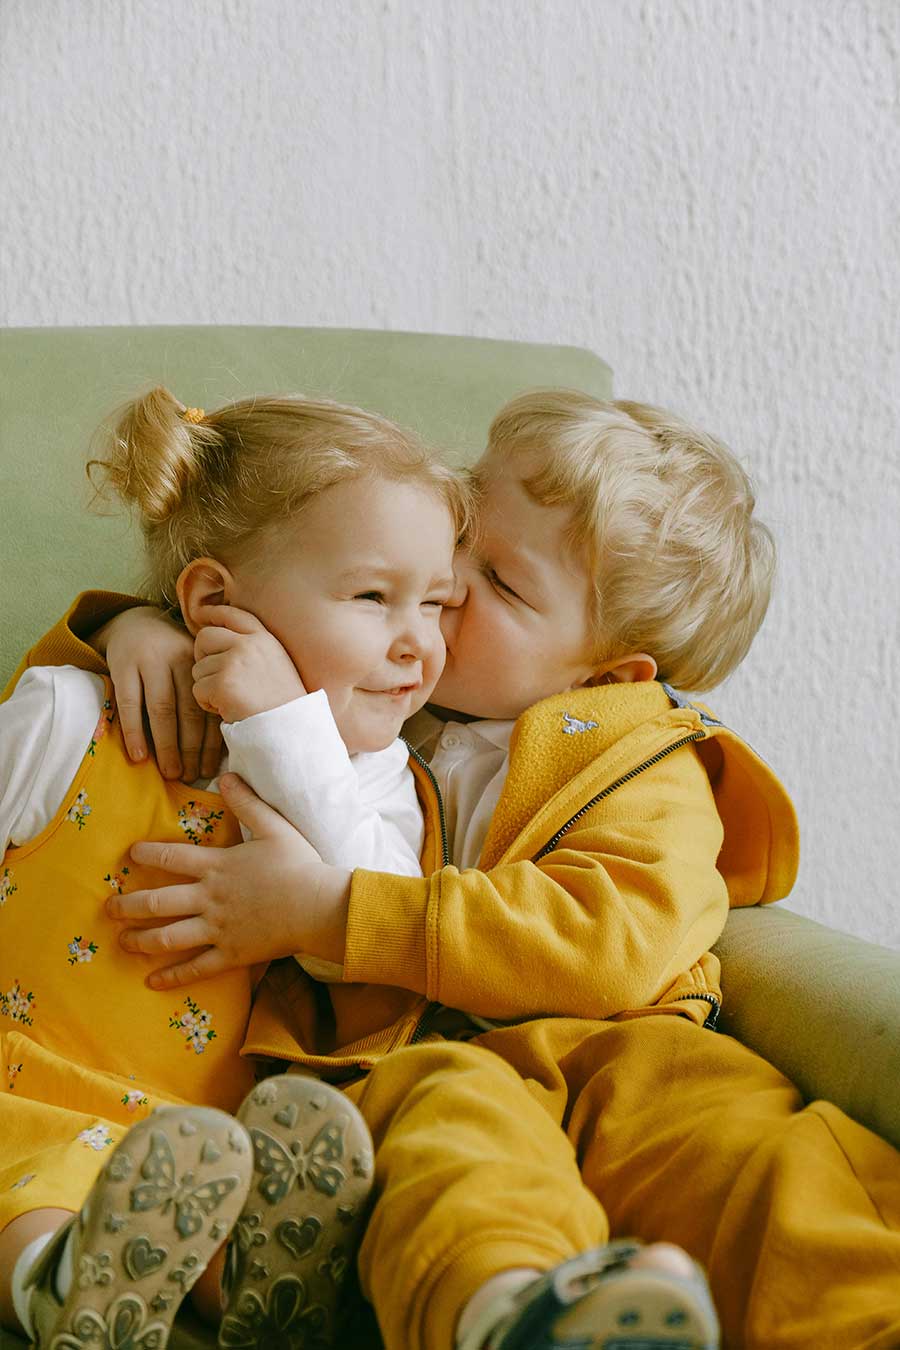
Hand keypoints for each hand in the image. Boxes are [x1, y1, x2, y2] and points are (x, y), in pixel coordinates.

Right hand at [94, 606, 222, 781]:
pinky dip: (134, 732)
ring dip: (167, 745)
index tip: (211, 768)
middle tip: (191, 776)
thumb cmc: (171, 656)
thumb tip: (217, 748)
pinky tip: (138, 756)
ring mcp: (149, 661)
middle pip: (189, 711)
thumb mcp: (192, 666)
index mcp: (202, 663)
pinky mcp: (123, 666)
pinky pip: (129, 704)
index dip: (211, 741)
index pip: (209, 707)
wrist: (134, 623)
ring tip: (170, 773)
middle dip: (191, 749)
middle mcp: (179, 660)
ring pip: (162, 710)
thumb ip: (204, 695)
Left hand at [106, 774, 350, 988]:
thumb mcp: (274, 826)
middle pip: (157, 902)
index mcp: (217, 866)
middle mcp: (209, 899)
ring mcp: (217, 929)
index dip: (147, 852)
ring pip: (168, 937)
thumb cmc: (299, 865)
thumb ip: (247, 802)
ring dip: (140, 940)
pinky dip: (173, 976)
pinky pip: (195, 968)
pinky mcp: (230, 954)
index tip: (130, 853)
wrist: (318, 906)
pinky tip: (153, 982)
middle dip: (128, 905)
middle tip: (108, 908)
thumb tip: (227, 776)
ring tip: (122, 941)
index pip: (171, 856)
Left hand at [192, 606, 306, 722]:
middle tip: (213, 676)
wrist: (290, 729)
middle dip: (201, 656)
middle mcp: (249, 645)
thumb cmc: (283, 704)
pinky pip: (198, 689)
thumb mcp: (277, 665)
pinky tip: (227, 709)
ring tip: (231, 699)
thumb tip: (218, 641)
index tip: (199, 614)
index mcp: (265, 639)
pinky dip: (207, 703)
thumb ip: (253, 649)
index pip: (233, 614)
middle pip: (205, 637)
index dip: (213, 613)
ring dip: (208, 687)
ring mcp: (234, 662)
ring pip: (199, 668)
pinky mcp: (222, 683)